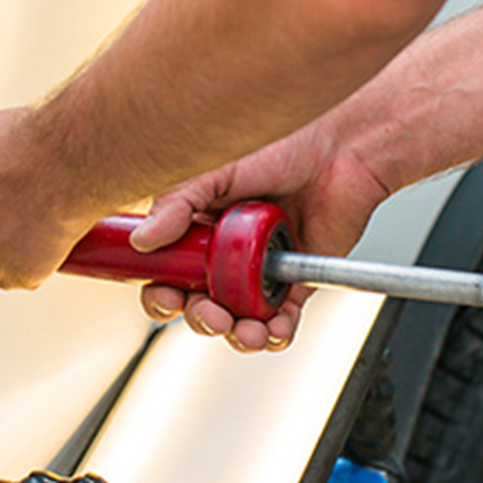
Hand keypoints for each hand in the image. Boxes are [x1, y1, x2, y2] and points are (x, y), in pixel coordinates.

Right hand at [131, 114, 391, 351]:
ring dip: (236, 335)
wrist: (340, 150)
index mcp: (199, 229)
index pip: (168, 273)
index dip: (161, 292)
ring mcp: (260, 271)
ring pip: (237, 320)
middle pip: (199, 305)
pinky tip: (273, 330)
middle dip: (200, 319)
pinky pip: (281, 321)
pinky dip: (275, 335)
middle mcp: (226, 254)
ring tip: (244, 329)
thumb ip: (178, 204)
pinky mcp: (295, 282)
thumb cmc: (283, 147)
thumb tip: (143, 240)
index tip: (167, 296)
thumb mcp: (215, 170)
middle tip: (209, 313)